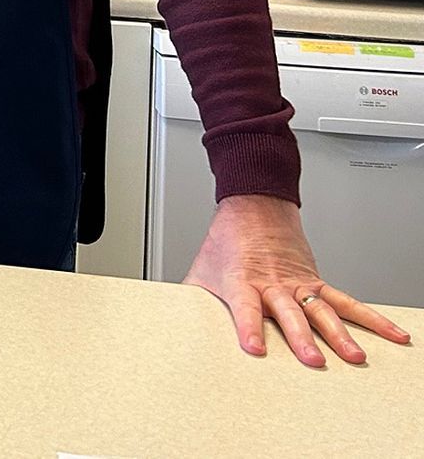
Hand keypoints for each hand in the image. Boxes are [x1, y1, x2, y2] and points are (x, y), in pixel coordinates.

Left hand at [184, 193, 410, 366]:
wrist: (253, 205)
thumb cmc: (226, 241)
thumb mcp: (201, 270)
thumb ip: (193, 300)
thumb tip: (174, 325)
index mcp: (240, 281)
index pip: (244, 307)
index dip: (248, 328)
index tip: (254, 349)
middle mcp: (272, 283)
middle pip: (288, 313)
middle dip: (300, 338)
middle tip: (312, 361)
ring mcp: (298, 283)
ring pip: (322, 310)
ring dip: (339, 334)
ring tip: (354, 357)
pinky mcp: (316, 281)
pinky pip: (347, 302)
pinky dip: (371, 319)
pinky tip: (392, 335)